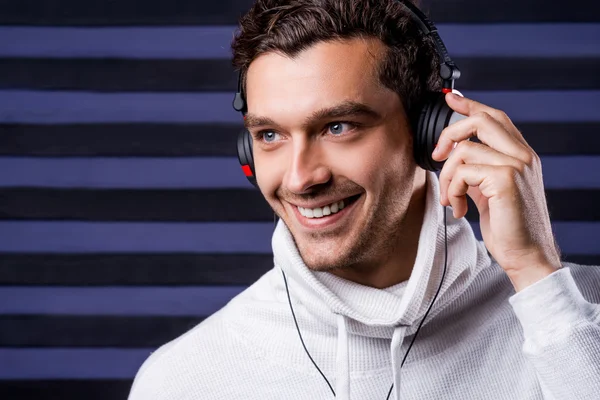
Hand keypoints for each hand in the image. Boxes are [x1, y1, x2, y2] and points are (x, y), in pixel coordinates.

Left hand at [432, 92, 561, 291]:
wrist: (527, 256)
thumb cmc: (508, 228)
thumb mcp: (490, 192)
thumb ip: (478, 171)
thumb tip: (454, 154)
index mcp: (521, 156)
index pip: (496, 117)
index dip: (471, 105)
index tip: (450, 98)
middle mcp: (523, 156)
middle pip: (481, 120)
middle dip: (449, 133)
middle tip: (436, 157)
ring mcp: (517, 165)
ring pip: (464, 150)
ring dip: (447, 178)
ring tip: (452, 200)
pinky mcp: (505, 180)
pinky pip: (463, 172)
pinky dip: (453, 190)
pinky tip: (460, 210)